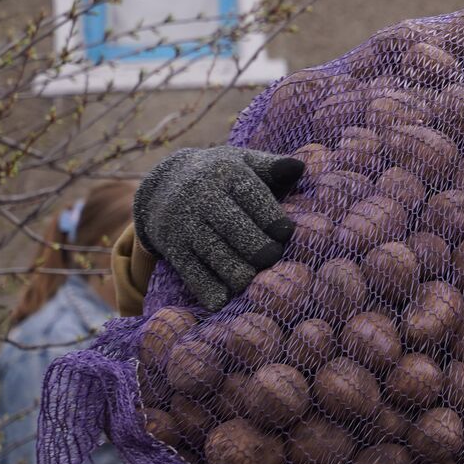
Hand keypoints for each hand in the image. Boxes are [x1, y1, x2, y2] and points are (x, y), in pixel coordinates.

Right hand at [133, 146, 303, 309]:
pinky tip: (222, 301)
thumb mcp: (242, 162)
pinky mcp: (173, 247)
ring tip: (252, 282)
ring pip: (210, 249)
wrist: (163, 185)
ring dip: (232, 268)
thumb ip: (271, 167)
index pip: (249, 193)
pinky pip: (188, 269)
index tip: (286, 232)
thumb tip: (300, 167)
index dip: (268, 214)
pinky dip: (204, 287)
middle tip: (272, 259)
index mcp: (227, 174)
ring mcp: (185, 224)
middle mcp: (203, 197)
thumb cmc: (221, 177)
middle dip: (252, 243)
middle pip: (229, 223)